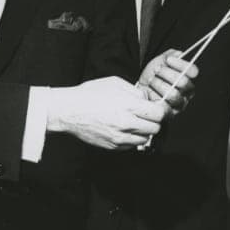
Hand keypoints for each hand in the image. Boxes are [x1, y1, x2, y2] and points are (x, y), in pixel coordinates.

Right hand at [47, 76, 168, 149]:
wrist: (68, 111)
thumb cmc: (90, 94)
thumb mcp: (115, 83)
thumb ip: (135, 91)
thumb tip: (147, 99)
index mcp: (129, 106)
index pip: (159, 114)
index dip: (161, 111)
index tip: (158, 108)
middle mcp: (126, 124)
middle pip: (155, 128)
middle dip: (154, 121)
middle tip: (146, 115)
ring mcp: (120, 137)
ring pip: (145, 139)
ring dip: (144, 131)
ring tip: (134, 122)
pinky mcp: (113, 146)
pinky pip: (132, 145)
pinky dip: (133, 138)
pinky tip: (124, 129)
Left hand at [138, 49, 198, 113]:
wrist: (140, 88)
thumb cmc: (153, 75)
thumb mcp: (160, 61)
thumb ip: (171, 54)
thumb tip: (178, 54)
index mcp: (188, 78)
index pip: (193, 71)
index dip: (181, 64)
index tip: (168, 59)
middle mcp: (187, 92)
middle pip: (184, 82)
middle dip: (167, 74)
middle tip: (156, 70)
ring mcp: (179, 104)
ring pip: (174, 94)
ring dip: (159, 85)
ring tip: (151, 81)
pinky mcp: (169, 114)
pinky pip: (165, 106)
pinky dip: (154, 96)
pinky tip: (150, 91)